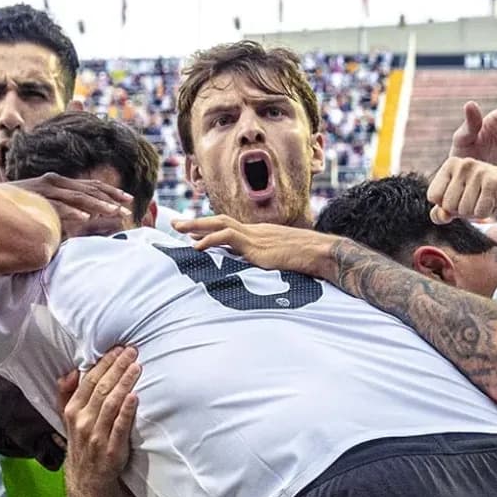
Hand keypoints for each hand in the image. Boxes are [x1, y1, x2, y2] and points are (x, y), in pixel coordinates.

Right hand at [7, 172, 134, 238]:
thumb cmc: (16, 208)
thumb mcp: (44, 207)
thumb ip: (62, 212)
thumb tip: (82, 221)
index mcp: (59, 183)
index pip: (91, 186)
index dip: (111, 193)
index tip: (129, 201)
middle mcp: (55, 181)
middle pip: (89, 189)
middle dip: (111, 198)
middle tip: (129, 208)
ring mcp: (45, 189)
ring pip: (77, 196)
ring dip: (98, 205)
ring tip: (114, 214)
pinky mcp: (36, 198)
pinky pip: (57, 205)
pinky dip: (72, 210)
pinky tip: (85, 217)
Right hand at [58, 346, 140, 494]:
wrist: (88, 478)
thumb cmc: (83, 441)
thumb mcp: (69, 418)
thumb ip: (67, 394)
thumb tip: (72, 372)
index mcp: (73, 410)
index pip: (90, 380)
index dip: (105, 363)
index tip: (118, 349)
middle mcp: (83, 421)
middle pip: (102, 388)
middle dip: (118, 367)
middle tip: (132, 351)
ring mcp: (97, 435)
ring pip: (112, 403)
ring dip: (124, 383)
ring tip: (137, 367)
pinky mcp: (112, 449)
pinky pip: (120, 426)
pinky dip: (127, 411)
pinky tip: (135, 396)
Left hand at [170, 215, 342, 277]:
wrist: (320, 254)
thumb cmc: (306, 262)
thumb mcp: (281, 263)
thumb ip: (267, 265)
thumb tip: (257, 275)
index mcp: (260, 235)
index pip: (230, 228)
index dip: (210, 229)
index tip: (192, 233)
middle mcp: (255, 232)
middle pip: (220, 221)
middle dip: (197, 222)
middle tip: (176, 223)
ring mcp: (255, 237)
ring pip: (220, 224)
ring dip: (197, 226)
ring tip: (178, 229)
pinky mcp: (256, 246)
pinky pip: (227, 238)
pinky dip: (209, 240)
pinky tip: (196, 246)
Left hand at [426, 156, 496, 223]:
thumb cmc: (487, 197)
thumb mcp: (460, 204)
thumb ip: (442, 211)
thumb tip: (438, 215)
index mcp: (451, 163)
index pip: (433, 196)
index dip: (448, 205)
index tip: (464, 197)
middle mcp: (464, 163)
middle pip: (448, 205)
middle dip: (463, 211)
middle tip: (479, 199)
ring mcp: (479, 171)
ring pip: (464, 210)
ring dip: (477, 212)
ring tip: (488, 199)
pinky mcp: (494, 182)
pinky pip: (480, 213)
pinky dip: (488, 213)